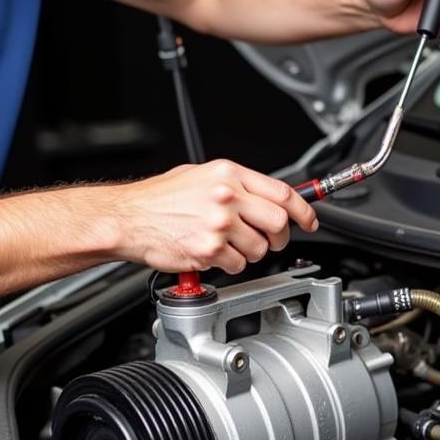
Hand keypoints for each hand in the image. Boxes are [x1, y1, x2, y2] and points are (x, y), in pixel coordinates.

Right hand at [110, 160, 318, 273]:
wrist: (129, 218)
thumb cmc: (159, 198)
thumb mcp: (200, 175)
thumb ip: (236, 185)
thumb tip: (266, 197)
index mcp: (229, 175)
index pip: (283, 192)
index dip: (304, 210)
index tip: (310, 220)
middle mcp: (227, 197)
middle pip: (279, 222)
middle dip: (279, 237)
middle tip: (270, 241)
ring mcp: (219, 224)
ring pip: (260, 248)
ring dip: (251, 253)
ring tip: (229, 246)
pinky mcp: (209, 250)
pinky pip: (237, 265)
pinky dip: (230, 264)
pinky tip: (214, 254)